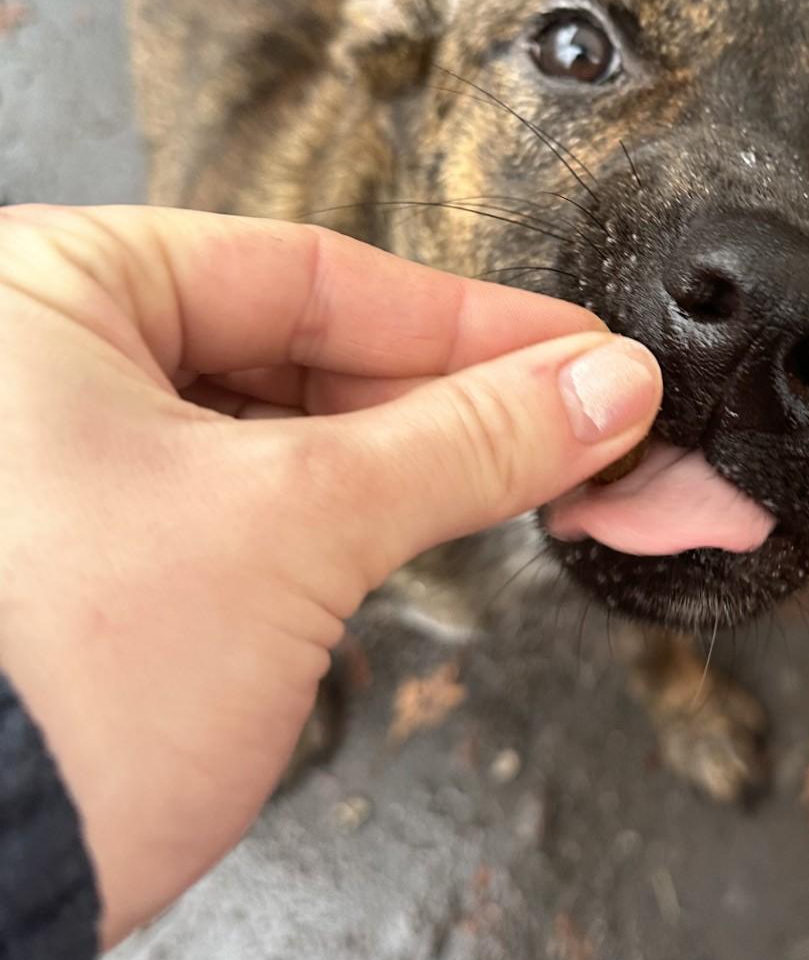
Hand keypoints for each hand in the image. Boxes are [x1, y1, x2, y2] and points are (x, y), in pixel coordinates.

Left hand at [0, 205, 660, 946]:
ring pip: (277, 425)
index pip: (308, 269)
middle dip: (449, 398)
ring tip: (522, 475)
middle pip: (297, 345)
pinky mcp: (81, 554)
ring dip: (405, 458)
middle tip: (574, 425)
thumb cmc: (56, 689)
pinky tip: (425, 521)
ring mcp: (50, 463)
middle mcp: (32, 360)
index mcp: (48, 291)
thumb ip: (469, 438)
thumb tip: (601, 387)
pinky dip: (340, 510)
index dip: (470, 319)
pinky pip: (241, 494)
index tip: (577, 351)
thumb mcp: (302, 523)